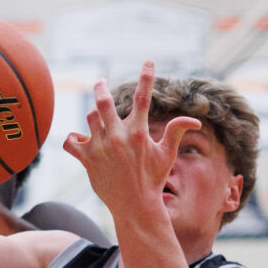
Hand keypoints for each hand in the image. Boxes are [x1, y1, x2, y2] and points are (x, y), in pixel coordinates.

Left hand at [63, 61, 199, 217]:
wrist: (134, 205)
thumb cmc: (153, 179)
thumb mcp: (166, 154)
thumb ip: (176, 132)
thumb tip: (195, 120)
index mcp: (138, 133)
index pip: (143, 99)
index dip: (147, 78)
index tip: (148, 62)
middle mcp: (117, 137)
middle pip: (104, 102)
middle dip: (101, 88)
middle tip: (100, 82)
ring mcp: (100, 148)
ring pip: (90, 119)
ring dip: (94, 116)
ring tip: (98, 118)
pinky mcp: (87, 160)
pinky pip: (71, 142)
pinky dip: (72, 139)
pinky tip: (78, 139)